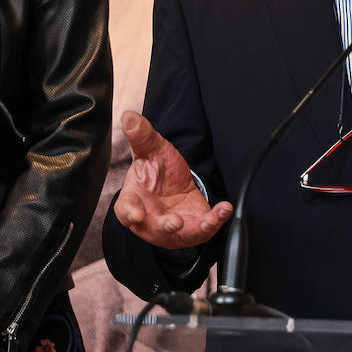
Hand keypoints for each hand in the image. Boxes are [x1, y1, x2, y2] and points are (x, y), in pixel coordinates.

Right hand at [113, 111, 232, 248]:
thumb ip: (142, 135)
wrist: (175, 183)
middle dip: (164, 226)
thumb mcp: (152, 149)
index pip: (126, 210)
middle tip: (175, 222)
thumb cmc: (156, 170)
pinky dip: (215, 222)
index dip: (129, 213)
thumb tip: (130, 116)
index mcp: (133, 200)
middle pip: (153, 228)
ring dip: (194, 229)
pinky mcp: (191, 230)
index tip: (135, 215)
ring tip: (209, 220)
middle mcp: (149, 219)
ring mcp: (170, 229)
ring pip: (179, 235)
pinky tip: (225, 208)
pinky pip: (202, 231)